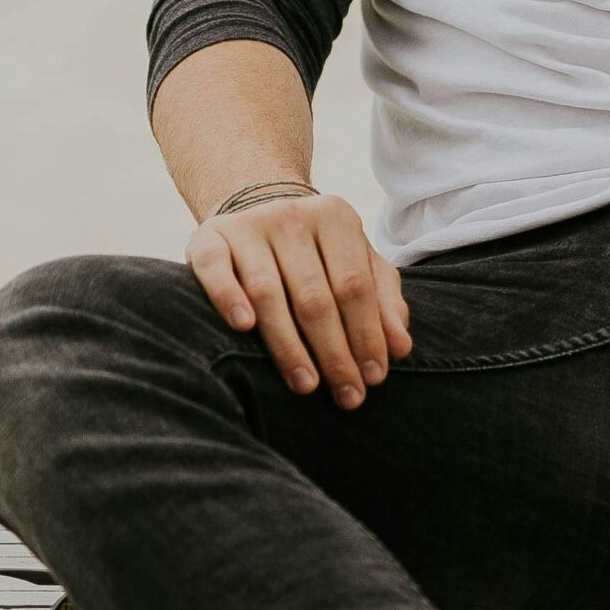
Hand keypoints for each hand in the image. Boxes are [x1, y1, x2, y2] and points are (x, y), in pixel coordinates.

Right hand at [185, 190, 411, 408]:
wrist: (256, 214)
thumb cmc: (317, 254)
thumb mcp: (356, 266)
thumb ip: (383, 302)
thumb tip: (401, 347)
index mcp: (336, 218)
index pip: (355, 285)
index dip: (366, 334)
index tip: (375, 378)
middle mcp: (292, 216)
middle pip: (315, 295)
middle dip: (334, 352)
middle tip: (347, 395)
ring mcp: (248, 226)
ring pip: (268, 291)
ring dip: (288, 344)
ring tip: (306, 384)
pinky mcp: (208, 237)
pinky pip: (215, 269)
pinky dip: (229, 297)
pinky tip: (244, 327)